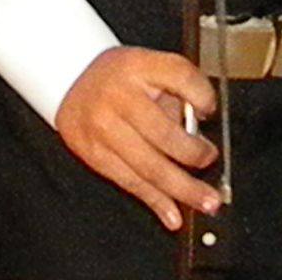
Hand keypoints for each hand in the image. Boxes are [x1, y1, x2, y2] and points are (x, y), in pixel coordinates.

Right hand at [55, 47, 218, 229]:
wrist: (71, 80)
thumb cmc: (120, 77)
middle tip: (210, 161)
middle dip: (194, 154)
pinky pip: (130, 183)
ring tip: (206, 202)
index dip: (202, 95)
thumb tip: (199, 131)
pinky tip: (173, 214)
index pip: (179, 75)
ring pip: (149, 167)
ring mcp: (103, 128)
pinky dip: (155, 201)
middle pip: (165, 133)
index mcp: (138, 66)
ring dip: (183, 189)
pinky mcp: (94, 155)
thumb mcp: (150, 67)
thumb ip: (178, 91)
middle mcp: (119, 96)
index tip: (210, 111)